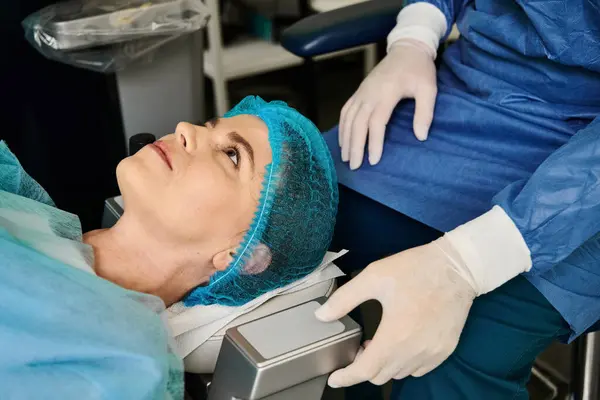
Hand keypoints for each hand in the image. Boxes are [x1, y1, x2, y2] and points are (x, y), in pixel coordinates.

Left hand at [315, 238, 474, 386]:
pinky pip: (420, 369)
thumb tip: (321, 316)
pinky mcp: (445, 350)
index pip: (365, 371)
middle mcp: (414, 351)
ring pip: (400, 374)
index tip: (335, 377)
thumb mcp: (373, 277)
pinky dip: (405, 364)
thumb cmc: (415, 269)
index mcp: (394, 336)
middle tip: (361, 346)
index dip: (346, 376)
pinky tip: (402, 344)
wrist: (456, 267)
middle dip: (364, 366)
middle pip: (381, 376)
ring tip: (381, 341)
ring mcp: (432, 353)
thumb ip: (344, 299)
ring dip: (386, 365)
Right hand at [339, 40, 437, 169]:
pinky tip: (343, 140)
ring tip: (346, 158)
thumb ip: (425, 112)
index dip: (374, 142)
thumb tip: (420, 136)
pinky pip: (345, 111)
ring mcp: (361, 92)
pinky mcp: (359, 91)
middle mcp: (369, 94)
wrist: (406, 48)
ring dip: (346, 139)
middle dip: (355, 146)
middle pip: (357, 124)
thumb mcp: (429, 88)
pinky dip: (342, 127)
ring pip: (348, 119)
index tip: (374, 161)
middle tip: (355, 166)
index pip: (376, 122)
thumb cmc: (419, 69)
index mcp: (386, 93)